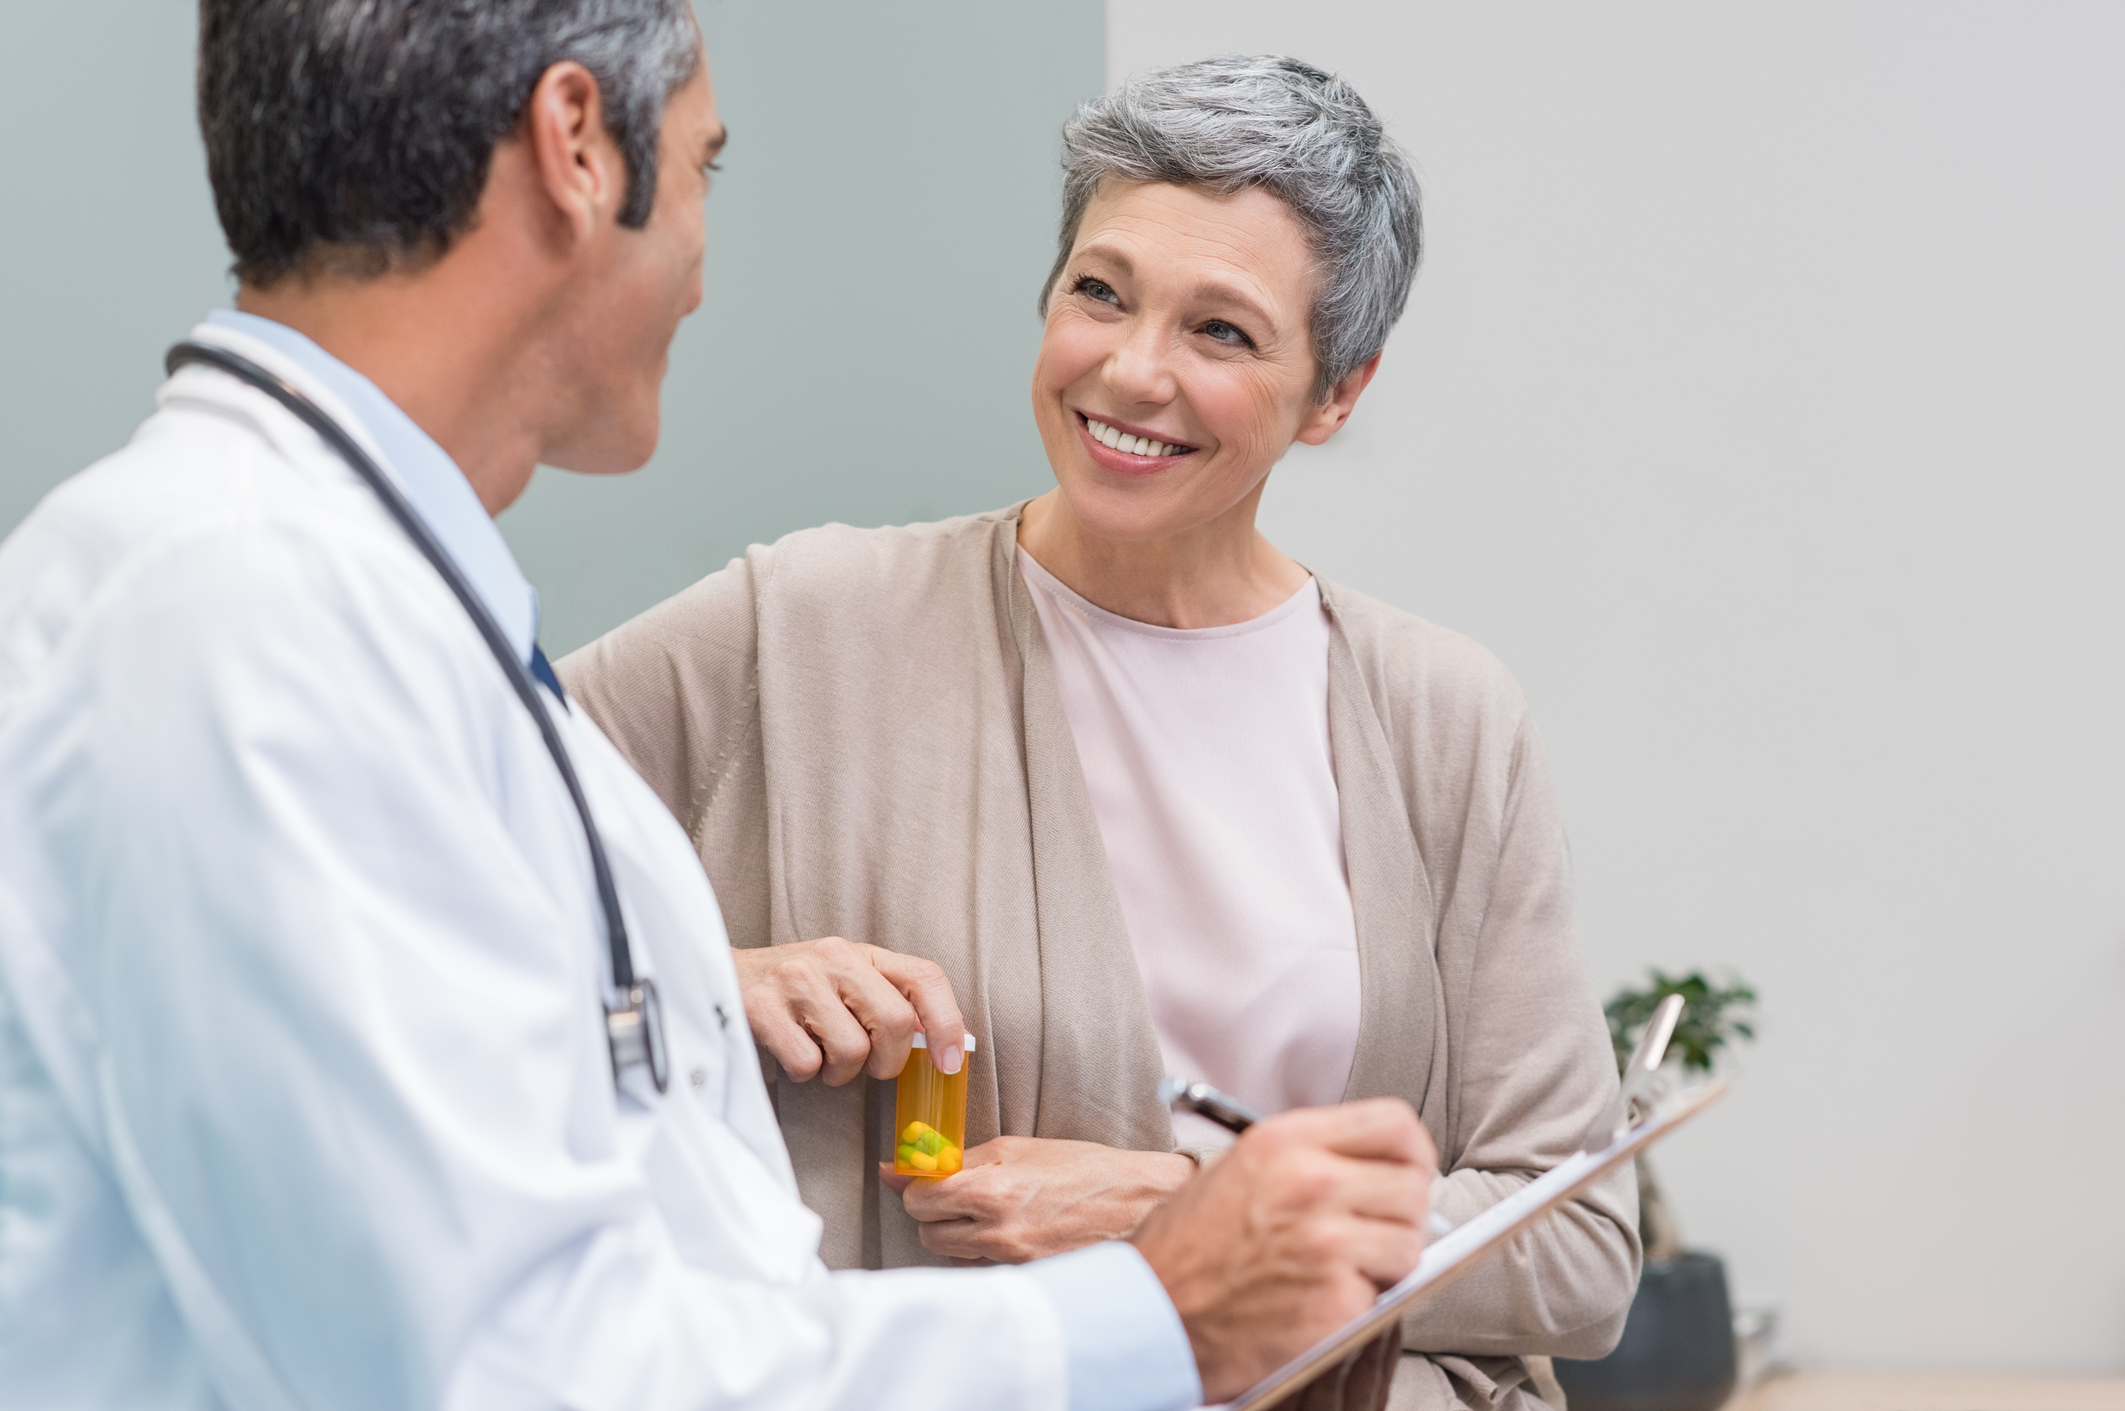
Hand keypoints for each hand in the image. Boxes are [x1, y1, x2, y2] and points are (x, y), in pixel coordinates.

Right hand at [732, 937, 963, 1085]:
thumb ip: (887, 1001)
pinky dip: (804, 1073)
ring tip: (819, 1054)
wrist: (720, 977)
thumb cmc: (793, 990)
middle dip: (885, 1062)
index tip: (949, 1062)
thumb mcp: (844, 981)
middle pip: (894, 1023)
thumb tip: (936, 1043)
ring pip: (852, 1051)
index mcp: (861, 953)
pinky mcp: (762, 1007)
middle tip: (864, 1066)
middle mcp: (833, 958)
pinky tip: (790, 1051)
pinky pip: (807, 1064)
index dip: (947, 1022)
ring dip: (838, 1071)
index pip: (924, 977)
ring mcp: (797, 980)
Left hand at [877, 1137, 1194, 1262]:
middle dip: (935, 1215)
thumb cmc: (1081, 1169)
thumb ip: (957, 1160)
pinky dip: (982, 1255)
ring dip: (957, 1236)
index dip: (920, 1189)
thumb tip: (894, 1170)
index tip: (931, 1182)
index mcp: (993, 1189)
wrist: (1135, 1205)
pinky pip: (981, 1270)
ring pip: (950, 1255)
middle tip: (960, 1198)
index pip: (919, 1200)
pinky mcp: (1024, 1279)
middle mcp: (998, 1231)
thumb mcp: (1018, 1148)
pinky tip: (1008, 1236)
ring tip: (989, 1215)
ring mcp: (1012, 1261)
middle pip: (927, 1234)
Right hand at [1129, 1099, 1435, 1402]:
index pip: (1394, 1123)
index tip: (1408, 1170)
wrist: (1151, 1313)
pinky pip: (1384, 1295)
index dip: (1412, 1150)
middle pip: (1413, 1185)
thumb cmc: (1187, 1247)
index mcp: (1287, 1141)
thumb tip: (1376, 1167)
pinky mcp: (1335, 1302)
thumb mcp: (1239, 1167)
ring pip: (1409, 1243)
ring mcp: (1327, 1244)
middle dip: (1402, 1214)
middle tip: (1372, 1233)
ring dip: (1387, 1262)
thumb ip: (1308, 1156)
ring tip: (1340, 1269)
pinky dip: (1362, 1304)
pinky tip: (1318, 1300)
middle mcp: (1312, 1183)